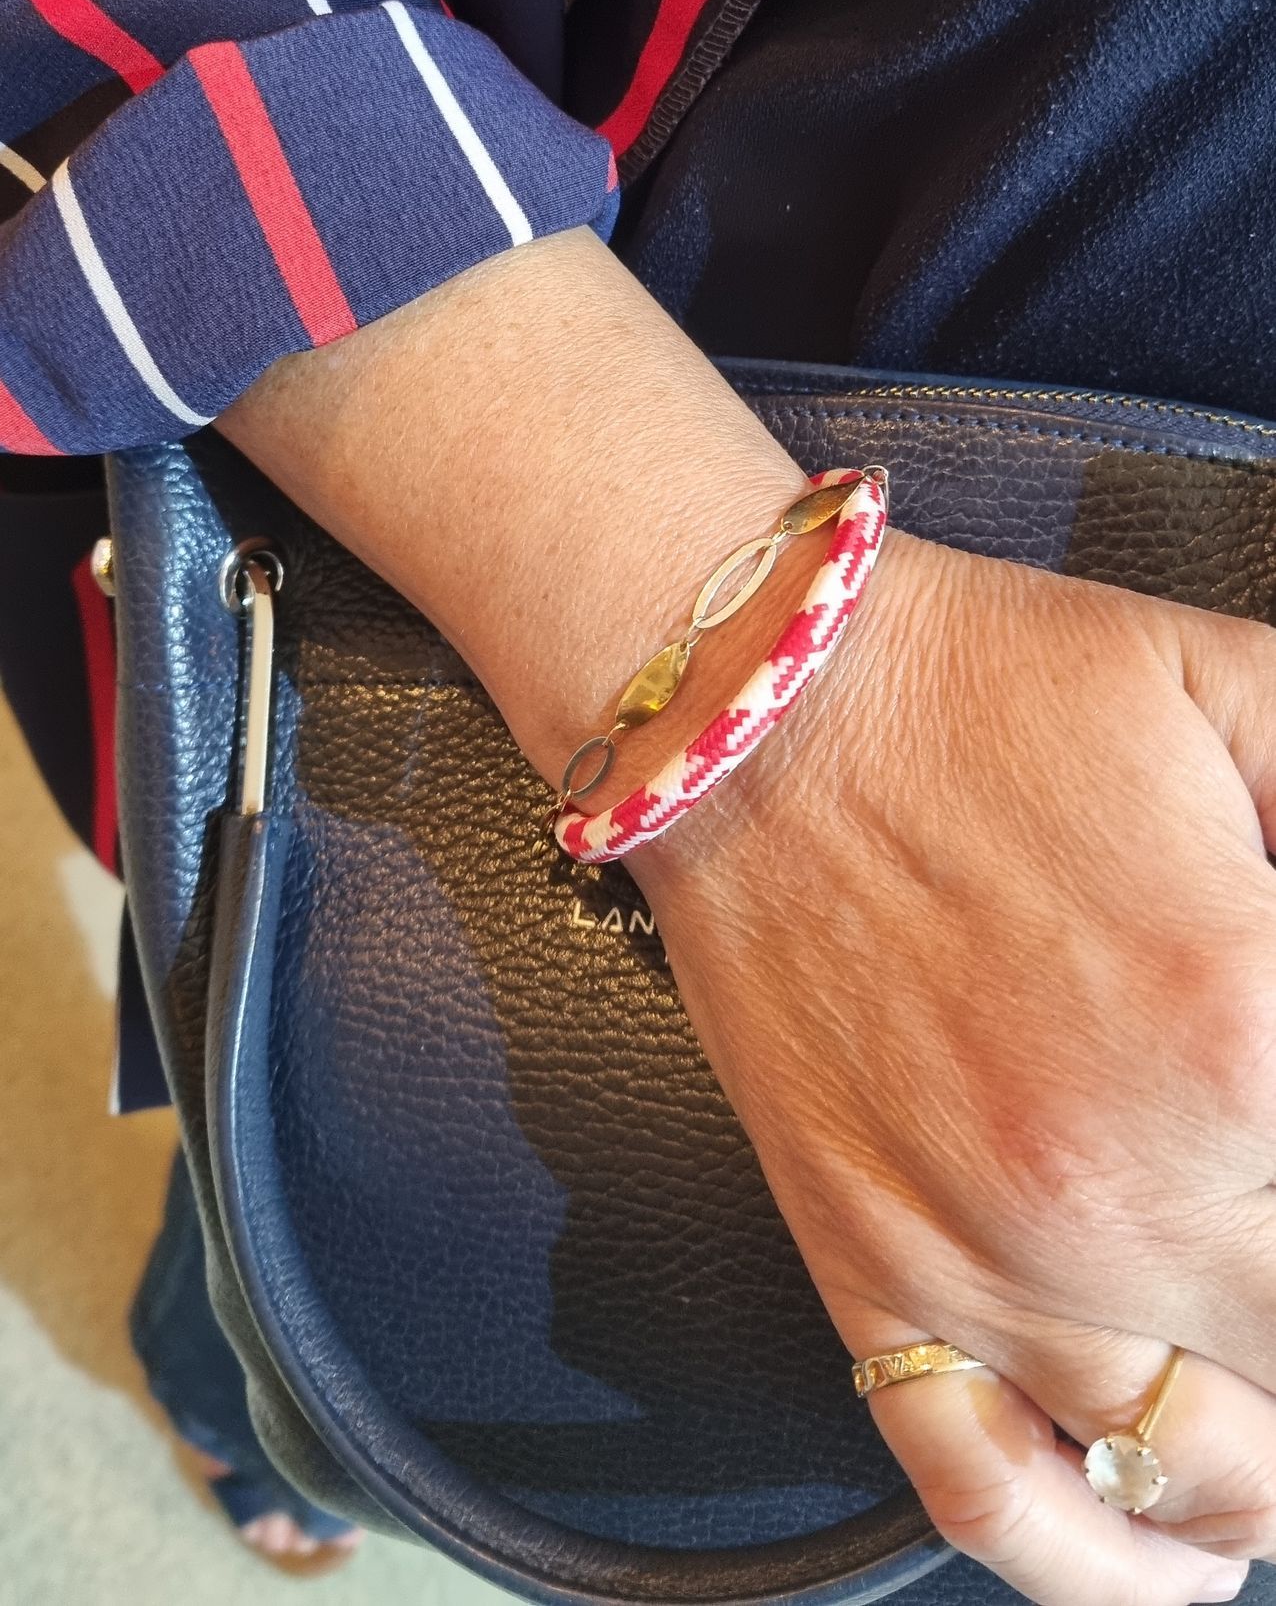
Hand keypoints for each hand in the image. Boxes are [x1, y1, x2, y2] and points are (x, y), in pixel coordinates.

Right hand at [629, 529, 1275, 1605]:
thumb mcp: (1240, 688)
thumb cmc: (981, 692)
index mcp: (1244, 1022)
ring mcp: (991, 1258)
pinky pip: (998, 1495)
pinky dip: (1111, 1569)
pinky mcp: (876, 1280)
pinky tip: (1186, 1561)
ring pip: (1208, 1467)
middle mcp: (1129, 1181)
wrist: (752, 709)